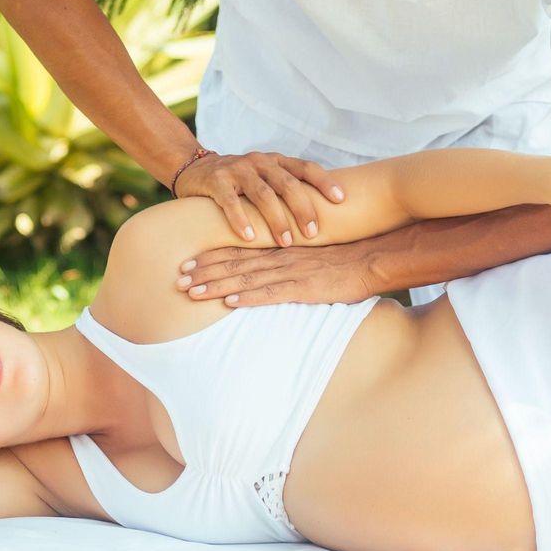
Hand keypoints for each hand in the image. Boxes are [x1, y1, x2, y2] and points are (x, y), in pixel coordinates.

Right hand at [173, 151, 345, 246]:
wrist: (194, 169)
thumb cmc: (239, 182)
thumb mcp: (264, 179)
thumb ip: (286, 189)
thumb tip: (325, 213)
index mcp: (276, 161)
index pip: (306, 168)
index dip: (324, 181)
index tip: (341, 200)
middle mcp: (259, 162)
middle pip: (287, 184)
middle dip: (302, 209)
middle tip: (313, 233)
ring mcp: (237, 169)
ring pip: (262, 193)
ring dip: (276, 219)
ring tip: (286, 242)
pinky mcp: (216, 181)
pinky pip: (230, 201)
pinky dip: (241, 219)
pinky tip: (250, 237)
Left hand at [175, 241, 377, 306]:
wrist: (372, 257)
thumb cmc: (345, 256)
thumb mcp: (311, 252)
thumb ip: (289, 258)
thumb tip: (273, 268)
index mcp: (279, 248)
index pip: (238, 251)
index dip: (211, 257)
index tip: (189, 263)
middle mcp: (279, 257)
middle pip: (233, 264)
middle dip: (204, 272)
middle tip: (178, 279)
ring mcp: (290, 272)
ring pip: (245, 279)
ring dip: (216, 286)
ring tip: (192, 291)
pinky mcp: (303, 288)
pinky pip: (270, 293)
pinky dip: (247, 298)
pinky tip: (228, 303)